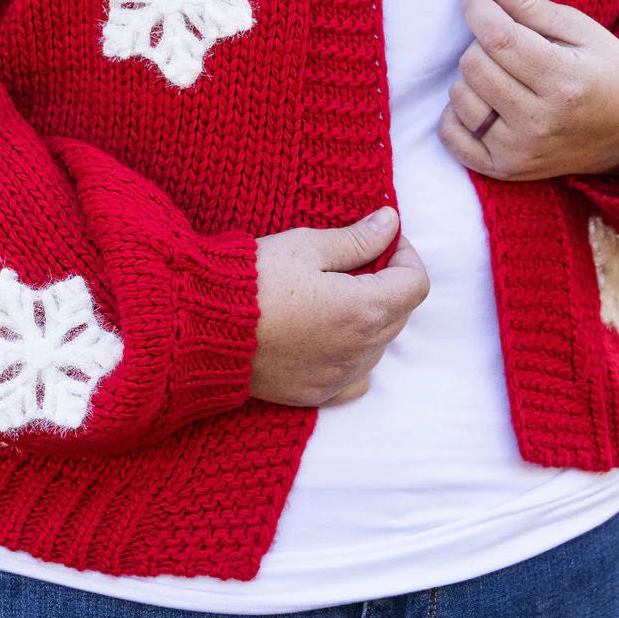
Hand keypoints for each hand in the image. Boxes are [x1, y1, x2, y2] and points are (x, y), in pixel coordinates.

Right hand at [249, 209, 429, 407]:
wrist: (202, 328)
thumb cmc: (252, 280)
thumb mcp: (305, 247)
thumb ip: (355, 239)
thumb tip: (390, 223)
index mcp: (363, 309)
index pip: (415, 283)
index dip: (406, 255)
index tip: (383, 239)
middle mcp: (360, 350)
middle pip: (400, 314)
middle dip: (388, 282)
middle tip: (355, 259)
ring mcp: (339, 377)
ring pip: (379, 346)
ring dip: (371, 317)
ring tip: (333, 293)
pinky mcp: (317, 394)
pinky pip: (356, 377)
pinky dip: (354, 354)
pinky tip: (328, 334)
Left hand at [437, 0, 618, 182]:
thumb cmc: (608, 72)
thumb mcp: (578, 29)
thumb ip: (527, 2)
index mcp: (563, 80)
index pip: (497, 36)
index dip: (476, 6)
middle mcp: (539, 121)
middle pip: (473, 63)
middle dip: (482, 42)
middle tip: (507, 43)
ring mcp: (519, 151)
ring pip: (459, 94)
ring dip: (472, 76)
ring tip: (504, 75)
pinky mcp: (505, 170)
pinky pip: (451, 136)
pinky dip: (457, 113)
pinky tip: (483, 102)